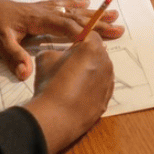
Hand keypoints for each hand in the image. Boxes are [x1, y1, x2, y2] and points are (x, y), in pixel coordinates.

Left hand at [0, 0, 123, 81]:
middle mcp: (45, 11)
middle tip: (119, 27)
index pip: (67, 26)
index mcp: (39, 19)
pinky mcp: (38, 8)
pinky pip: (62, 4)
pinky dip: (75, 4)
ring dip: (93, 13)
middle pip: (76, 17)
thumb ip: (15, 57)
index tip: (104, 40)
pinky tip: (85, 2)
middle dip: (98, 23)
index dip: (86, 33)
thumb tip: (27, 73)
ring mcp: (42, 8)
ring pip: (73, 10)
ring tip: (112, 13)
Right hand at [27, 33, 114, 153]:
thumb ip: (58, 50)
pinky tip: (78, 95)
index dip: (79, 39)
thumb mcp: (46, 58)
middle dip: (86, 56)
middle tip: (69, 65)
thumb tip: (61, 54)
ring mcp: (108, 82)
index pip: (90, 35)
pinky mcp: (107, 99)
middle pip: (97, 53)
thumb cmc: (50, 85)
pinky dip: (92, 89)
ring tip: (72, 83)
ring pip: (101, 71)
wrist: (55, 118)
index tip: (71, 45)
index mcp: (92, 48)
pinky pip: (101, 88)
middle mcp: (106, 62)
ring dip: (90, 72)